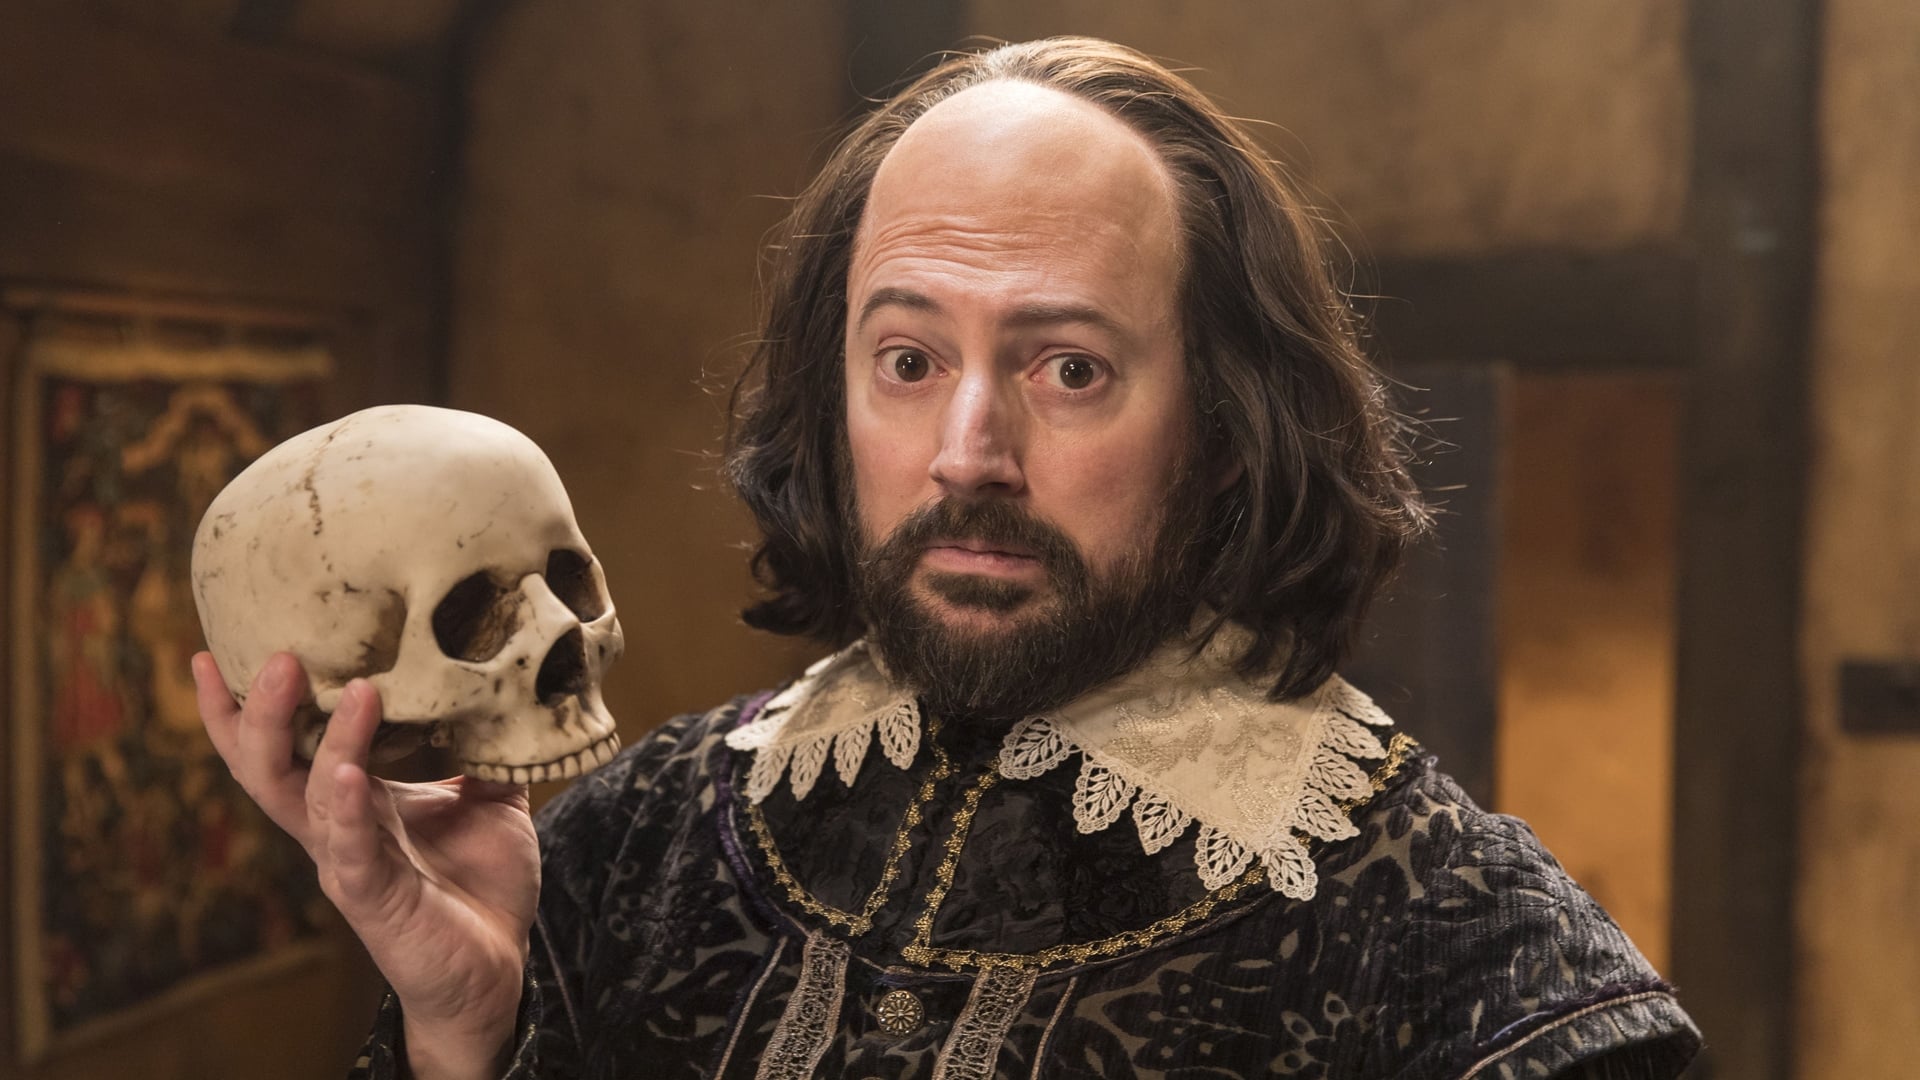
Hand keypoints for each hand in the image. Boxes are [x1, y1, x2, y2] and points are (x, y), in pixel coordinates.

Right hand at [195, 652, 537, 1079]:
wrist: (499, 966)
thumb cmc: (481, 882)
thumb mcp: (489, 799)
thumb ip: (484, 746)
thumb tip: (502, 685)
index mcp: (353, 799)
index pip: (284, 747)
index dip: (240, 708)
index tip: (210, 652)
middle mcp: (335, 828)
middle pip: (269, 768)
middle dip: (261, 713)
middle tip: (277, 655)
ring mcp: (349, 864)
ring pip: (309, 800)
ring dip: (328, 742)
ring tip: (353, 689)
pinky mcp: (374, 901)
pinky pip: (351, 852)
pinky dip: (346, 811)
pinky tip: (347, 775)